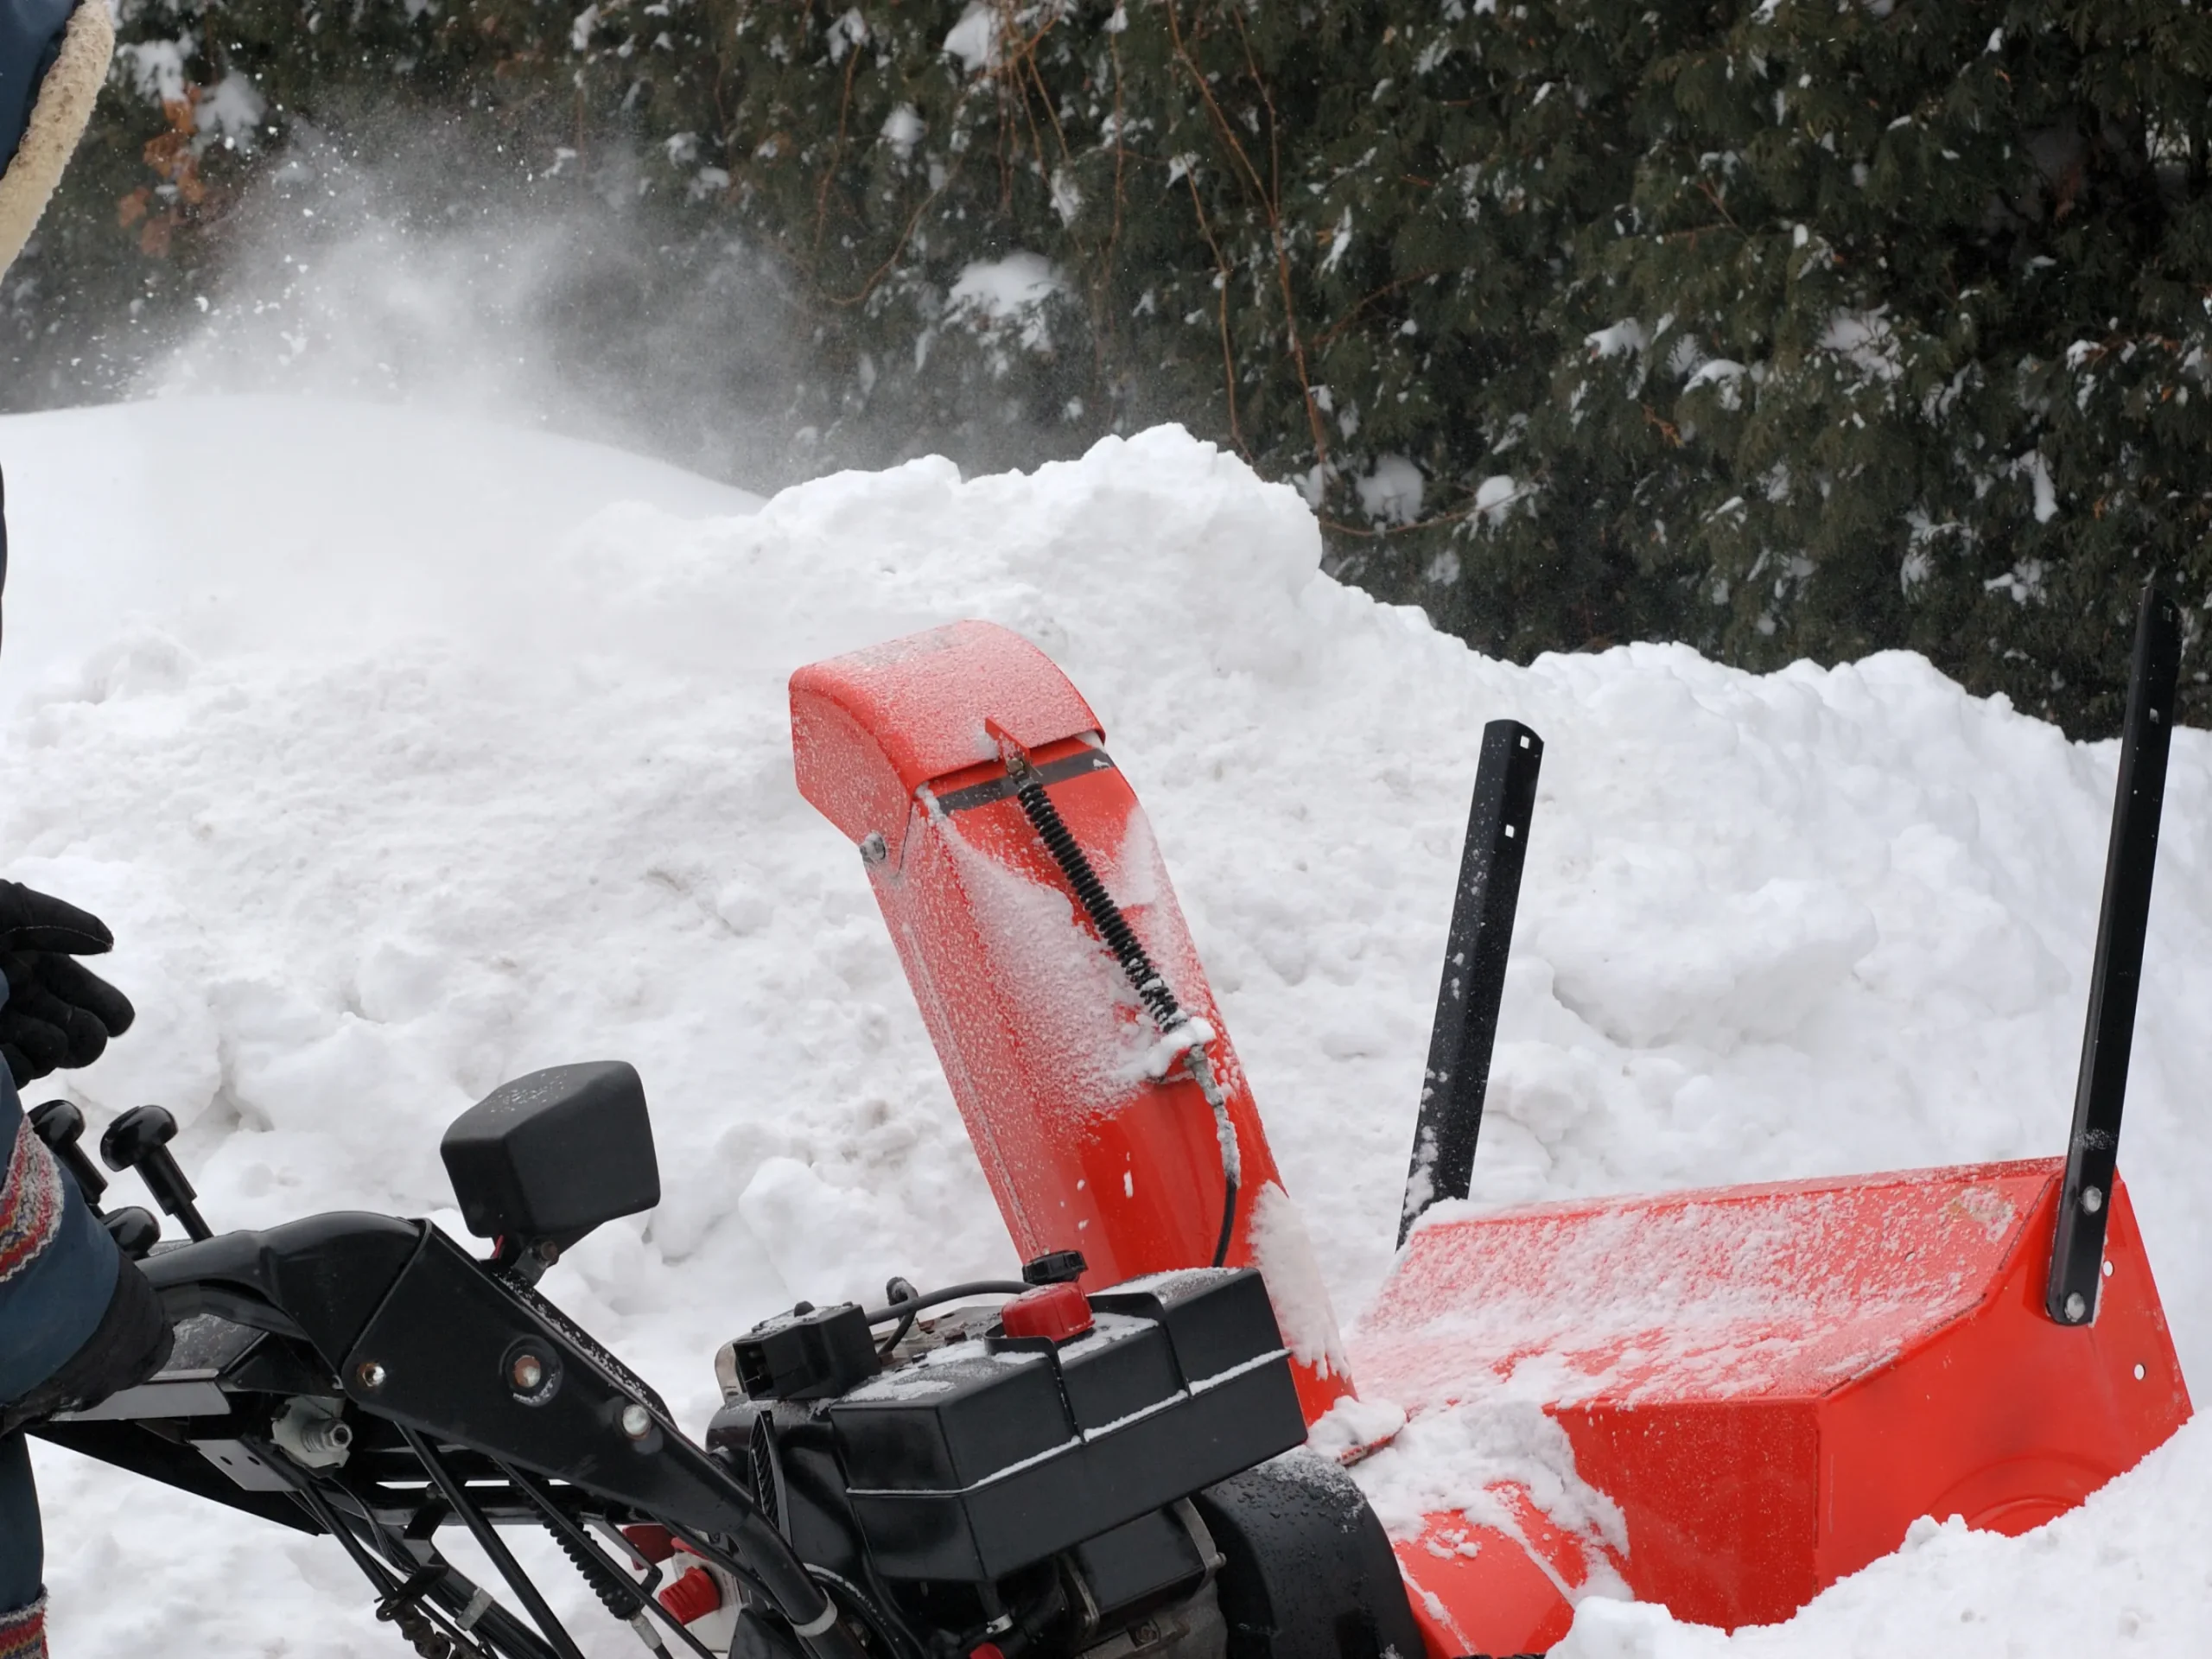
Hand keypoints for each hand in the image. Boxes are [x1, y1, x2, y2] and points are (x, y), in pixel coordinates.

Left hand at [0, 882, 133, 1084]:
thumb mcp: (7, 906)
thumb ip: (60, 920)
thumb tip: (109, 944)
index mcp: (31, 962)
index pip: (89, 994)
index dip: (111, 1009)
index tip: (119, 1020)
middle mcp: (21, 1000)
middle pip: (84, 1034)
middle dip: (89, 1033)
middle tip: (75, 1025)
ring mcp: (4, 1031)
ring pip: (55, 1056)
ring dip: (48, 1044)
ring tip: (13, 1024)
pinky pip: (23, 1073)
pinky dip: (22, 1063)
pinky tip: (2, 1045)